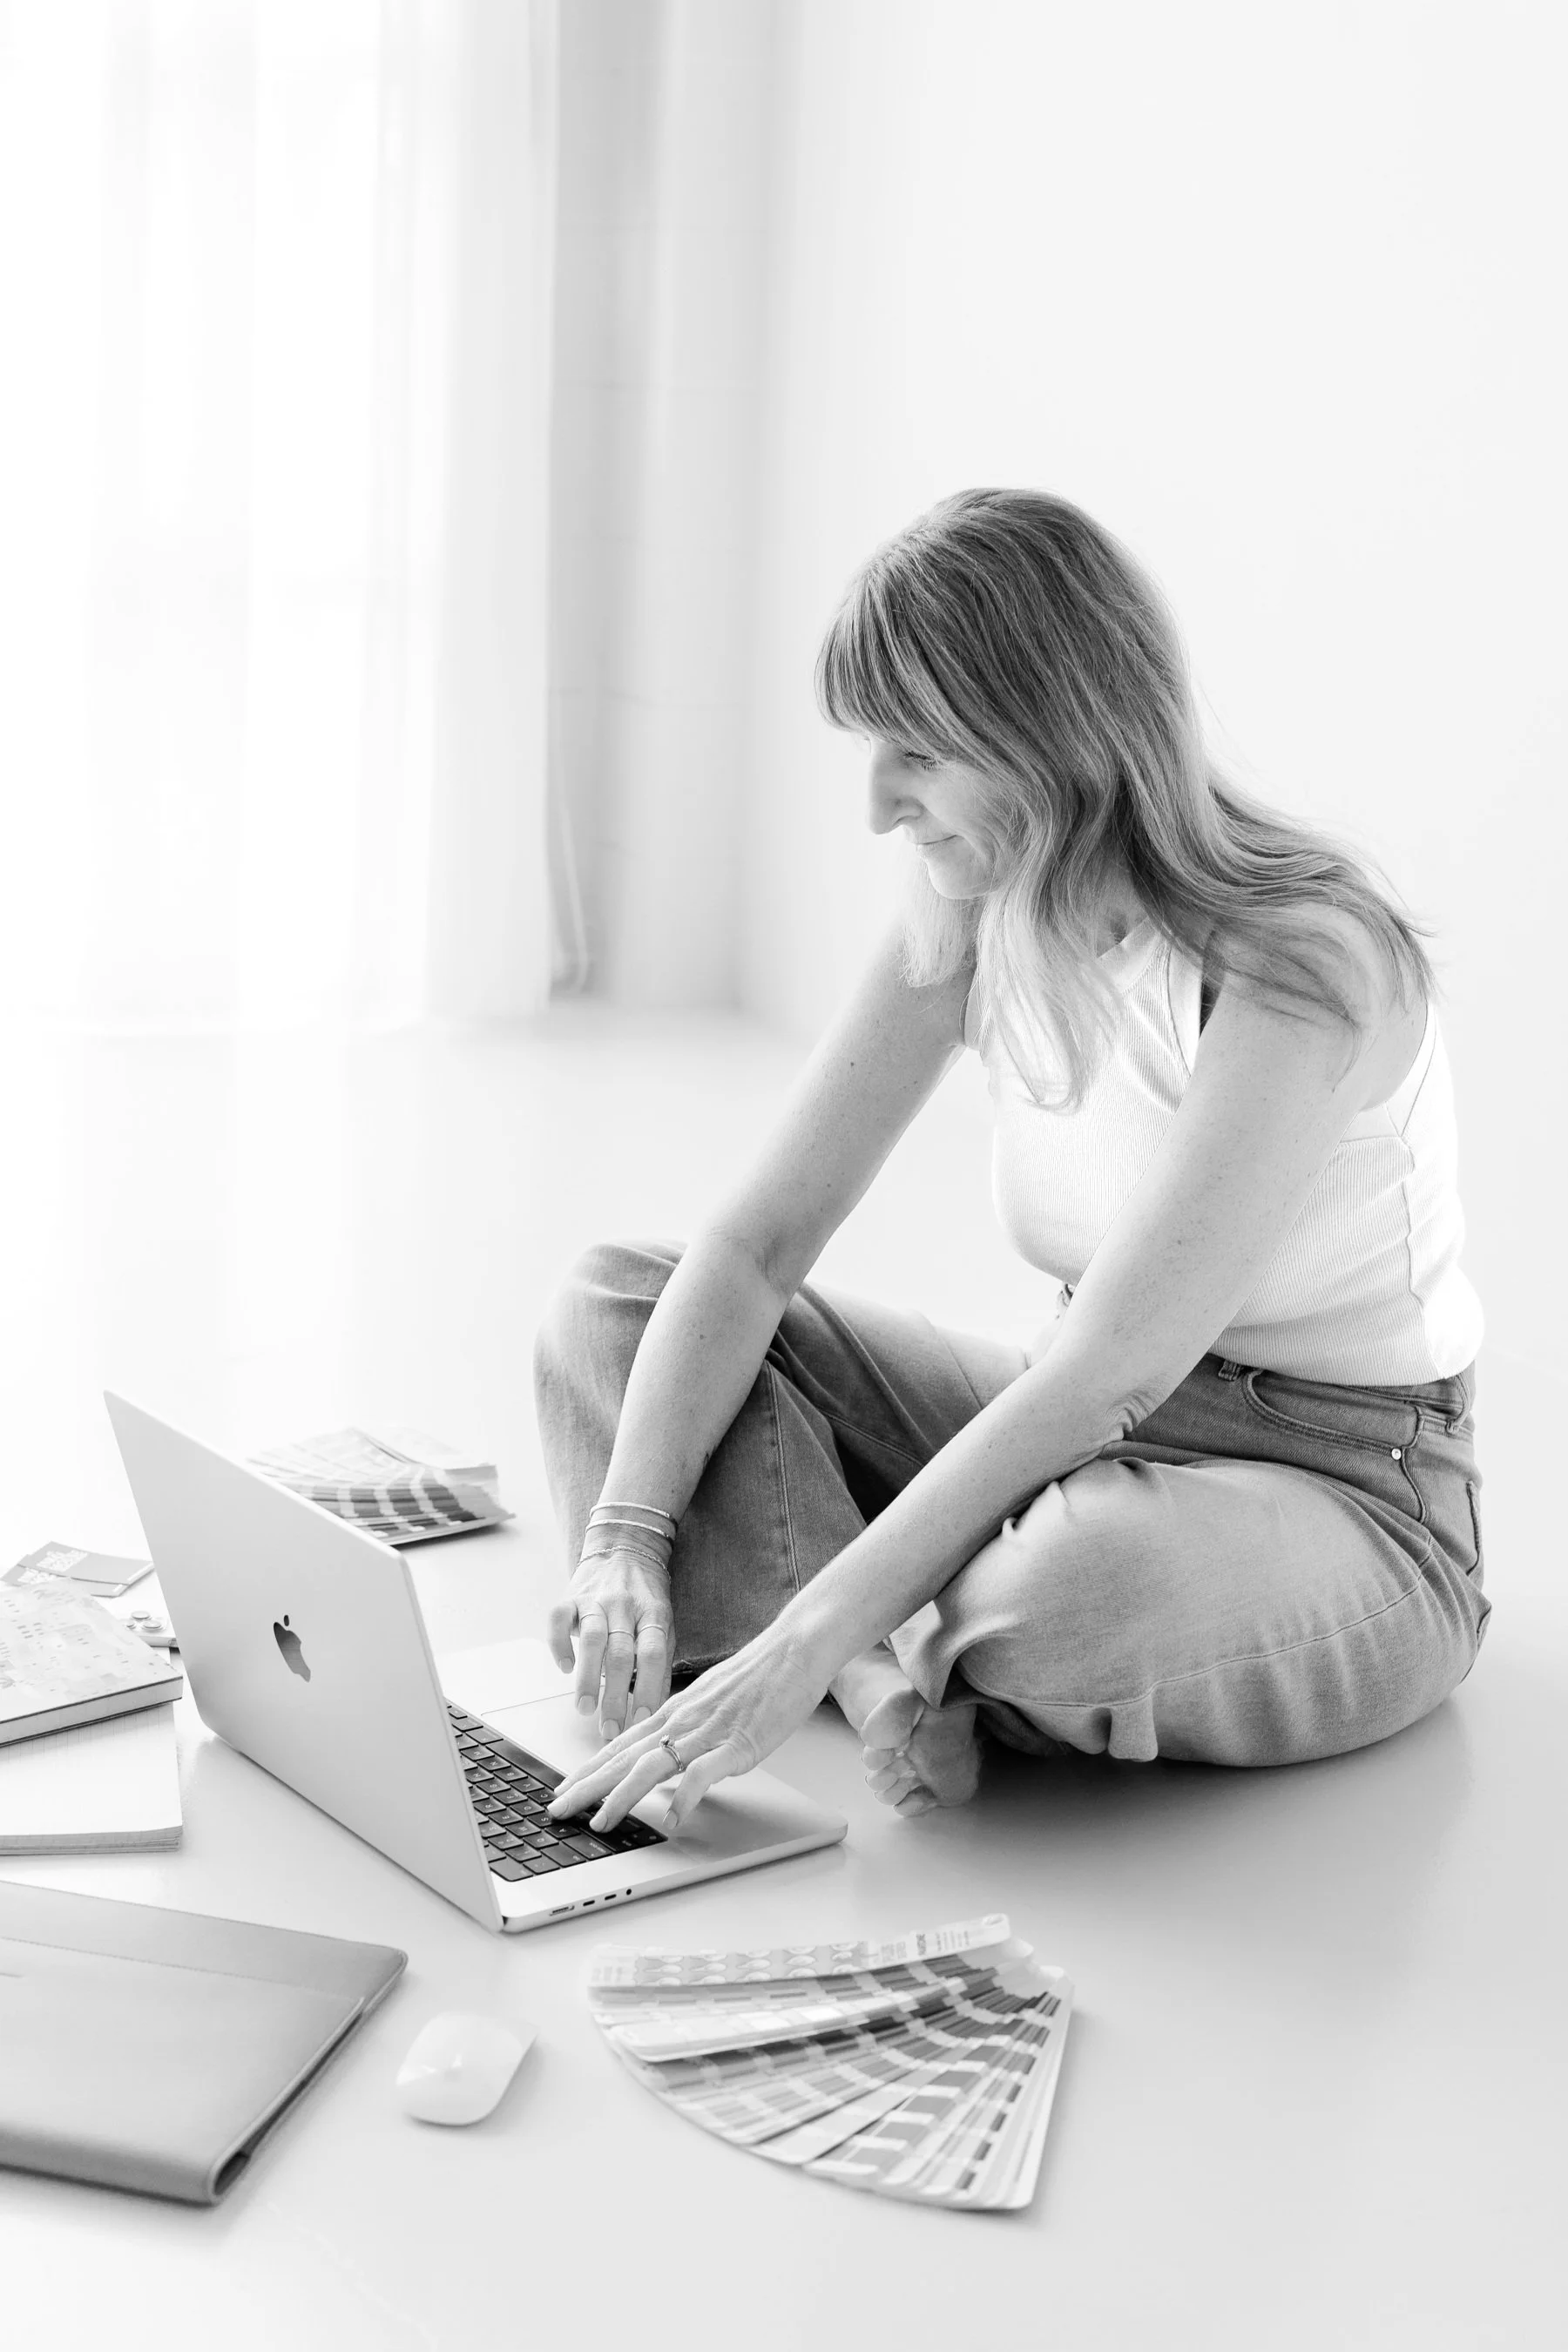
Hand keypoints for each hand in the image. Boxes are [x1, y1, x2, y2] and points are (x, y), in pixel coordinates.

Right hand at [545, 1545, 674, 1740]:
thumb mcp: (663, 1623)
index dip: (650, 1688)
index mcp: (653, 1614)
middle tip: (610, 1730)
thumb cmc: (646, 1596)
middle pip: (621, 1654)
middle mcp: (624, 1606)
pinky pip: (559, 1619)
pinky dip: (560, 1644)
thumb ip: (660, 1661)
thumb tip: (657, 1707)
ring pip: (592, 1639)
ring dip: (588, 1677)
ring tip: (585, 1708)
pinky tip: (565, 1668)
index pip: (653, 1654)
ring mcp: (596, 1600)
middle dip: (615, 1696)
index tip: (644, 1721)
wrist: (624, 1547)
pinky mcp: (570, 1596)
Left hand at [547, 1621, 833, 1834]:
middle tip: (557, 1809)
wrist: (793, 1650)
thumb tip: (671, 1757)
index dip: (588, 1769)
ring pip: (652, 1765)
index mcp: (674, 1711)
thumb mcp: (710, 1701)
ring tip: (600, 1821)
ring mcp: (707, 1732)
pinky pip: (703, 1773)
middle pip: (623, 1757)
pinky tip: (671, 1817)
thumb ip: (686, 1729)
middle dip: (586, 1786)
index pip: (620, 1744)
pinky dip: (683, 1796)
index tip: (564, 1789)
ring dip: (622, 1795)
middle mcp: (681, 1721)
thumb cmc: (758, 1675)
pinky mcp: (737, 1743)